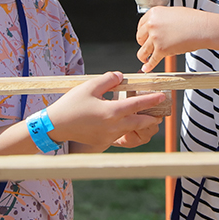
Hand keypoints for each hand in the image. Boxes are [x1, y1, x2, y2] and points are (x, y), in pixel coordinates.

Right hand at [47, 71, 164, 150]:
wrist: (56, 126)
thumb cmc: (71, 104)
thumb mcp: (90, 86)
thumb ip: (109, 79)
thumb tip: (121, 77)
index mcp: (112, 112)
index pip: (137, 105)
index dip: (151, 100)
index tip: (162, 96)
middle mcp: (113, 126)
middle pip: (140, 123)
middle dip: (152, 118)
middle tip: (159, 113)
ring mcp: (108, 136)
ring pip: (130, 130)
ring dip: (138, 123)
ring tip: (144, 117)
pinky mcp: (102, 142)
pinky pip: (119, 135)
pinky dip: (124, 128)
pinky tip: (122, 122)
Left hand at [136, 6, 207, 71]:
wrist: (202, 27)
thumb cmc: (192, 20)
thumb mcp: (172, 13)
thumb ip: (161, 19)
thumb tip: (157, 27)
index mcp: (153, 13)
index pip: (140, 25)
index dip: (142, 33)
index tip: (144, 37)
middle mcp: (152, 25)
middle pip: (139, 38)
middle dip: (143, 43)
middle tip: (147, 46)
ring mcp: (156, 38)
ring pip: (142, 51)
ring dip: (143, 56)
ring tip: (144, 58)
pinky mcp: (161, 50)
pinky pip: (152, 60)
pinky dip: (148, 66)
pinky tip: (147, 68)